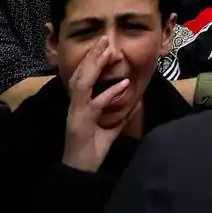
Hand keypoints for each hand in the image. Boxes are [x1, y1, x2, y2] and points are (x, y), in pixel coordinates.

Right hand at [62, 37, 129, 172]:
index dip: (92, 61)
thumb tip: (135, 102)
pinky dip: (109, 94)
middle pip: (80, 75)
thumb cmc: (91, 152)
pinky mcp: (80, 124)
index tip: (104, 46)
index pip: (83, 77)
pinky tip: (123, 84)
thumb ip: (120, 116)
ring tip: (107, 52)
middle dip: (92, 56)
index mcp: (80, 105)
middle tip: (104, 38)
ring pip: (82, 85)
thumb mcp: (110, 130)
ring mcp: (76, 114)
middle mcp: (75, 106)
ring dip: (94, 67)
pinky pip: (94, 105)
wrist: (80, 174)